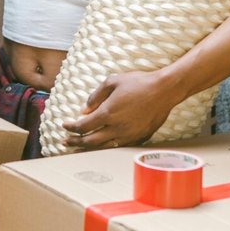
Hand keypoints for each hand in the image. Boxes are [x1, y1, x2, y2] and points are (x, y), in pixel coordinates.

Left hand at [63, 69, 180, 150]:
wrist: (164, 90)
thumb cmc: (139, 82)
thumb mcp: (113, 81)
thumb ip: (95, 96)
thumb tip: (83, 110)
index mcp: (108, 113)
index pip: (83, 126)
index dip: (71, 127)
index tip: (64, 126)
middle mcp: (116, 128)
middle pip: (90, 141)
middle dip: (75, 142)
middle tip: (65, 142)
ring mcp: (128, 135)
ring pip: (103, 147)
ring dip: (88, 148)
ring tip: (78, 149)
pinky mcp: (138, 138)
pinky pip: (117, 146)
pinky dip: (105, 148)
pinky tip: (100, 146)